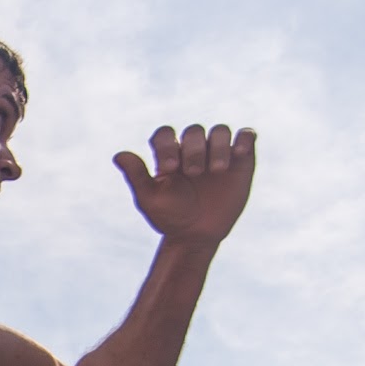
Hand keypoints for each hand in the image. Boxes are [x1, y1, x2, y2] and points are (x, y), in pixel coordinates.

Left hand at [113, 124, 257, 247]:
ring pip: (220, 130)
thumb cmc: (170, 217)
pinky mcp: (241, 159)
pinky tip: (239, 153)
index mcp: (168, 153)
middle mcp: (193, 148)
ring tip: (216, 169)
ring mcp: (217, 151)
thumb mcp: (150, 199)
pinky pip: (246, 136)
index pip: (166, 134)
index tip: (170, 169)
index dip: (167, 146)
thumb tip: (118, 155)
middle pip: (194, 131)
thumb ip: (136, 176)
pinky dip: (245, 139)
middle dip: (193, 149)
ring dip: (218, 145)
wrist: (197, 235)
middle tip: (194, 173)